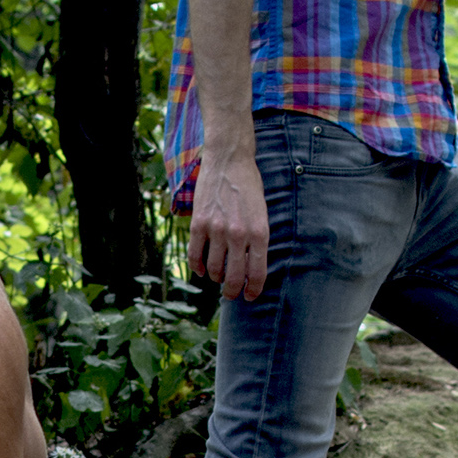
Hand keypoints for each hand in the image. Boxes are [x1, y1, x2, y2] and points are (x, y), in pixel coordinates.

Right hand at [187, 141, 269, 300]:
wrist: (229, 161)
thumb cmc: (249, 186)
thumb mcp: (262, 214)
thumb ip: (258, 240)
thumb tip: (251, 266)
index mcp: (259, 233)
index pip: (257, 273)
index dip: (253, 290)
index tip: (249, 296)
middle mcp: (238, 235)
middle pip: (234, 276)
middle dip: (233, 291)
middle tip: (231, 294)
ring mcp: (216, 230)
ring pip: (214, 269)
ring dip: (216, 277)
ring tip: (218, 276)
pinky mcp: (198, 223)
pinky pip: (195, 255)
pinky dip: (197, 267)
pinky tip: (201, 270)